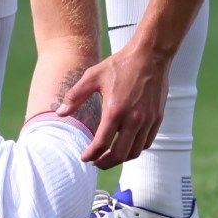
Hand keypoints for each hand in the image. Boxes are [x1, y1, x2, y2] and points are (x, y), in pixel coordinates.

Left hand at [57, 49, 168, 168]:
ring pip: (135, 152)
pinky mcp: (157, 118)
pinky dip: (135, 149)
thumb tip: (60, 113)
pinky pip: (146, 143)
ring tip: (109, 155)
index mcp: (115, 110)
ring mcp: (148, 120)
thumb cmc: (120, 65)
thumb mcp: (93, 76)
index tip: (84, 158)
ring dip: (121, 158)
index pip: (102, 144)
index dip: (91, 155)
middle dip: (105, 163)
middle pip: (119, 155)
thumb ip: (75, 96)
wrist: (150, 55)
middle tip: (95, 162)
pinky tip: (126, 144)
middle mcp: (134, 119)